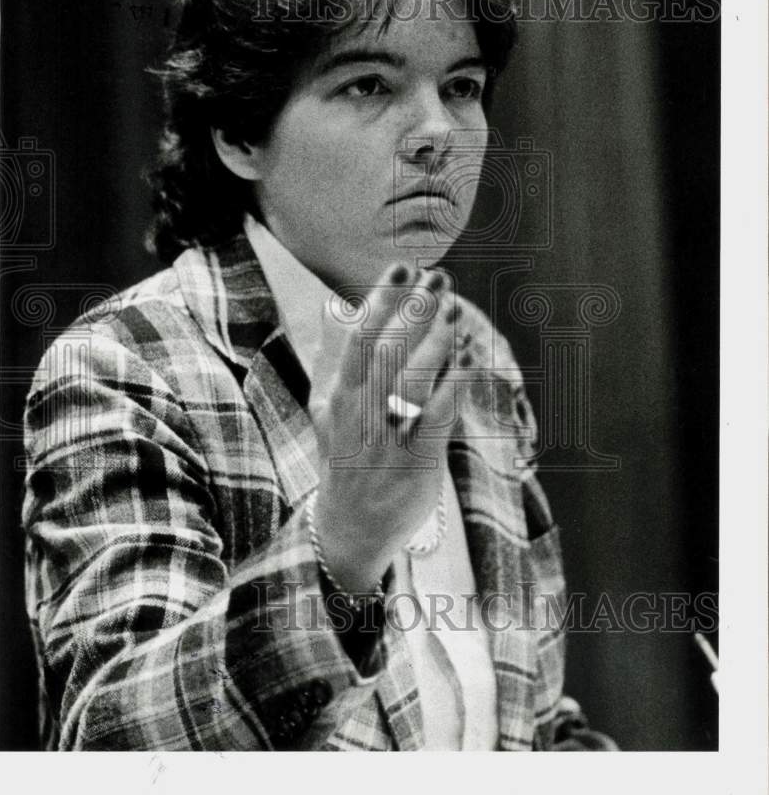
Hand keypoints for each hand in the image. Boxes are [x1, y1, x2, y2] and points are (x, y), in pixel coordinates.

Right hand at [308, 262, 463, 593]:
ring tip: (454, 309)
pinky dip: (453, 385)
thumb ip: (330, 353)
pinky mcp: (417, 463)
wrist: (350, 526)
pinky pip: (438, 417)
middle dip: (413, 312)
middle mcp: (360, 414)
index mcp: (339, 396)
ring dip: (435, 342)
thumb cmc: (343, 455)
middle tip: (438, 277)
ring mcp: (388, 439)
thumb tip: (331, 305)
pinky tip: (469, 358)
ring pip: (411, 382)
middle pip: (387, 353)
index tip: (401, 268)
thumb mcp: (325, 405)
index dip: (381, 301)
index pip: (358, 339)